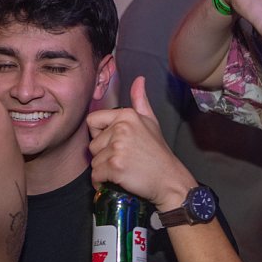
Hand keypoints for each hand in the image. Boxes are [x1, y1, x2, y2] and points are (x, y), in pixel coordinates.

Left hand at [86, 76, 196, 209]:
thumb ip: (140, 101)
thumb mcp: (151, 122)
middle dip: (103, 155)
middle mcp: (121, 128)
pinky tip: (117, 180)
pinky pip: (96, 175)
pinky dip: (102, 182)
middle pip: (92, 144)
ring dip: (104, 170)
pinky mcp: (115, 166)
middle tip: (124, 159)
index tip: (114, 144)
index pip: (92, 121)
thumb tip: (139, 79)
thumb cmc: (157, 153)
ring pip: (94, 161)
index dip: (99, 135)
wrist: (169, 180)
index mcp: (127, 115)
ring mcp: (118, 147)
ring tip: (123, 170)